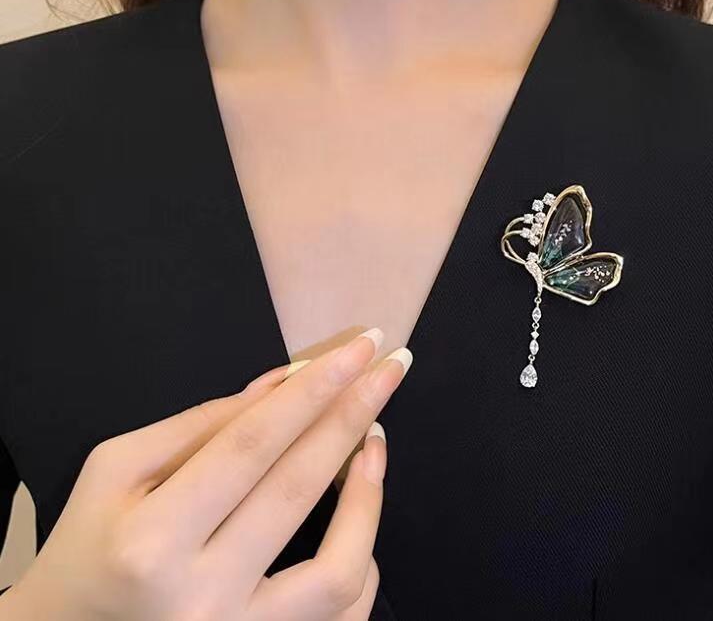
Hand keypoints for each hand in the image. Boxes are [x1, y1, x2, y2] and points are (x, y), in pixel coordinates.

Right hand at [0, 328, 410, 620]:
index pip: (250, 446)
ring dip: (369, 493)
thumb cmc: (89, 548)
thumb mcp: (115, 471)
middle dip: (354, 414)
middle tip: (393, 364)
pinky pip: (342, 612)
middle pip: (297, 490)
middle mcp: (200, 599)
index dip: (312, 391)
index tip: (360, 347)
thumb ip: (197, 425)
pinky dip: (362, 555)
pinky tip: (361, 509)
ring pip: (338, 570)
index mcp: (151, 540)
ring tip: (377, 438)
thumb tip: (282, 384)